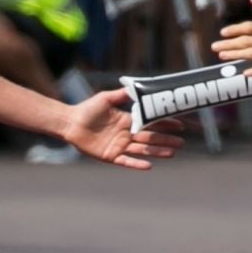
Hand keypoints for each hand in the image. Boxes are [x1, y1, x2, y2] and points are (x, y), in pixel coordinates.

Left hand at [59, 89, 184, 169]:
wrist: (69, 122)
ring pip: (142, 150)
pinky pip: (126, 161)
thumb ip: (122, 95)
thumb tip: (137, 87)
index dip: (164, 124)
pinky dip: (137, 164)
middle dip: (166, 139)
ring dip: (157, 151)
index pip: (150, 123)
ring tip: (172, 152)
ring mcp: (119, 146)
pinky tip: (150, 165)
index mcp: (127, 121)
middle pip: (150, 138)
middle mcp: (125, 135)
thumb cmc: (86, 109)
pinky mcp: (110, 156)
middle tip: (182, 142)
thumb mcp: (106, 98)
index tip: (180, 124)